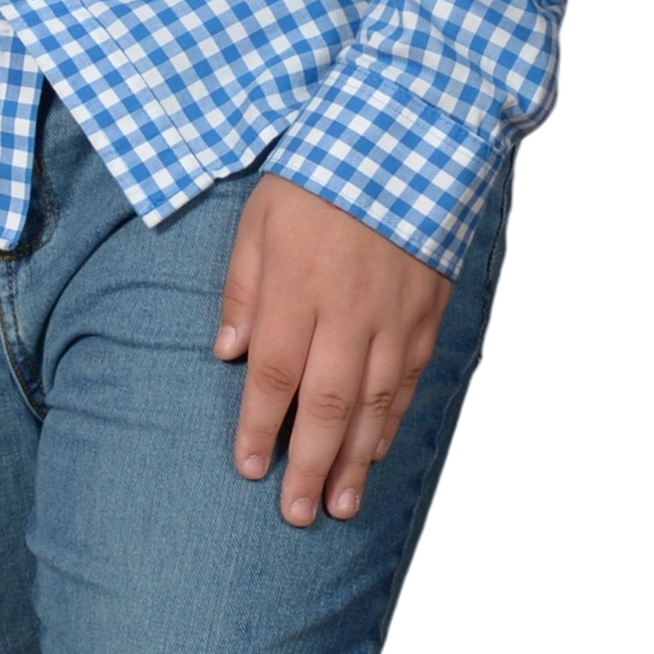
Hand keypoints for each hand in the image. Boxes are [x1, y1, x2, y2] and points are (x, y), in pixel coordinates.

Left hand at [213, 174, 449, 525]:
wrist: (407, 137)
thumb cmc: (319, 174)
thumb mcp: (260, 217)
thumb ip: (243, 288)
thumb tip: (227, 353)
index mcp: (298, 288)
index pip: (273, 375)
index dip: (259, 428)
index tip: (249, 469)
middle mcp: (347, 313)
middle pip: (325, 405)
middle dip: (307, 465)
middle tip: (296, 515)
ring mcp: (392, 317)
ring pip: (372, 404)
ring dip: (353, 460)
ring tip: (338, 505)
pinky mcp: (426, 312)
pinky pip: (407, 380)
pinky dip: (391, 421)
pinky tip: (375, 451)